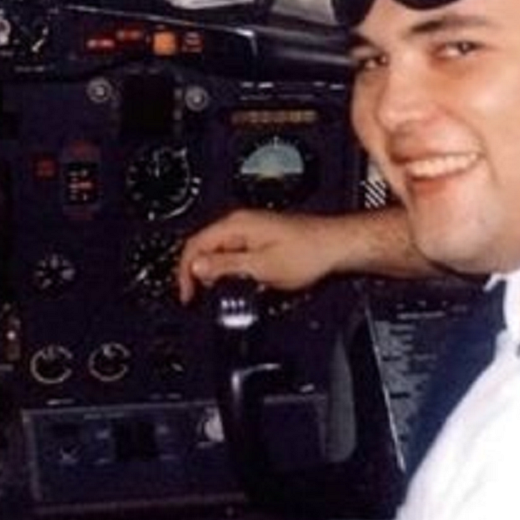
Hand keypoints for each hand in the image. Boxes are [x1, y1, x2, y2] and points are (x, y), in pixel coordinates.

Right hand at [177, 206, 438, 302]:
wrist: (336, 247)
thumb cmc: (309, 253)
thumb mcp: (261, 267)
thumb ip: (226, 267)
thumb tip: (198, 268)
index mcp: (237, 225)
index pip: (194, 245)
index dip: (183, 272)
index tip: (186, 293)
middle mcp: (241, 223)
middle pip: (203, 247)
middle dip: (197, 272)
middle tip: (198, 296)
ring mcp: (251, 229)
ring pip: (218, 251)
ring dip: (213, 272)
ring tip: (218, 292)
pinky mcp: (262, 238)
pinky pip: (234, 252)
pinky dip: (228, 269)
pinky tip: (237, 282)